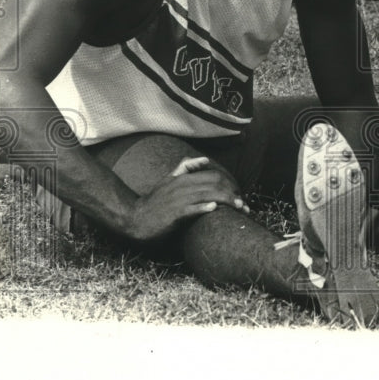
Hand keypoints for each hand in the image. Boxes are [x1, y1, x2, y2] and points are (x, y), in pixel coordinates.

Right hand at [125, 157, 246, 240]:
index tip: (239, 195)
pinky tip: (214, 208)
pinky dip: (203, 207)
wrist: (134, 219)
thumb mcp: (168, 181)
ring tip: (239, 208)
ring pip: (208, 195)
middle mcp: (182, 186)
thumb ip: (185, 168)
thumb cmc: (154, 202)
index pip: (214, 175)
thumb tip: (204, 159)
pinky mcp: (174, 214)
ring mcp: (178, 200)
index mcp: (183, 178)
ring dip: (226, 202)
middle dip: (233, 193)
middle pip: (215, 184)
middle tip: (244, 206)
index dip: (230, 184)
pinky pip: (191, 209)